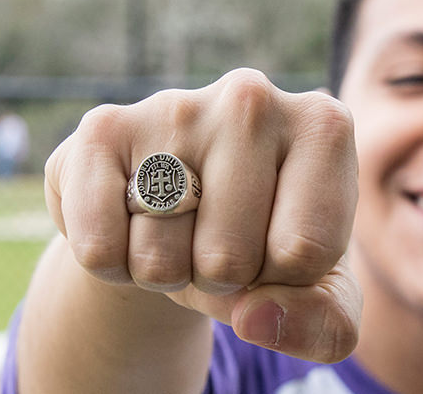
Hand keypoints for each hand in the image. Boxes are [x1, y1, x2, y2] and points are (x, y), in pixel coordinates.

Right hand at [44, 68, 360, 362]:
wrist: (180, 209)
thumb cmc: (264, 245)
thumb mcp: (316, 292)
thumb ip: (324, 324)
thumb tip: (256, 318)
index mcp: (322, 128)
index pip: (303, 252)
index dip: (283, 279)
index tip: (277, 246)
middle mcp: (253, 99)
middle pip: (230, 259)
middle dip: (222, 278)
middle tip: (219, 239)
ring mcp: (174, 106)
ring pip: (160, 259)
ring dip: (166, 272)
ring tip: (179, 228)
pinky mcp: (102, 128)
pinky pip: (98, 248)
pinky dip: (111, 264)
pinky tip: (131, 221)